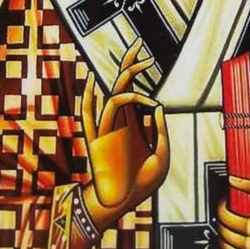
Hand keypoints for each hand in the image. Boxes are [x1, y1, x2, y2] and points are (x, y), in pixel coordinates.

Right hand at [81, 38, 168, 217]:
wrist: (123, 203)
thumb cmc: (142, 184)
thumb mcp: (162, 157)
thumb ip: (160, 132)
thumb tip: (156, 105)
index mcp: (134, 123)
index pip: (134, 90)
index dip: (137, 71)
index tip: (146, 55)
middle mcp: (120, 121)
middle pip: (122, 85)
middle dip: (130, 64)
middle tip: (139, 44)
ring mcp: (107, 129)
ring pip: (112, 96)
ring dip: (126, 81)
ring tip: (140, 68)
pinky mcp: (95, 141)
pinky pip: (88, 116)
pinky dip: (87, 98)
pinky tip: (90, 81)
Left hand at [216, 176, 249, 248]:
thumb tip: (232, 179)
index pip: (225, 217)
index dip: (221, 209)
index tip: (225, 204)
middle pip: (224, 232)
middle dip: (222, 222)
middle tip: (227, 215)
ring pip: (225, 248)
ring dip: (223, 237)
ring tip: (230, 229)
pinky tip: (232, 245)